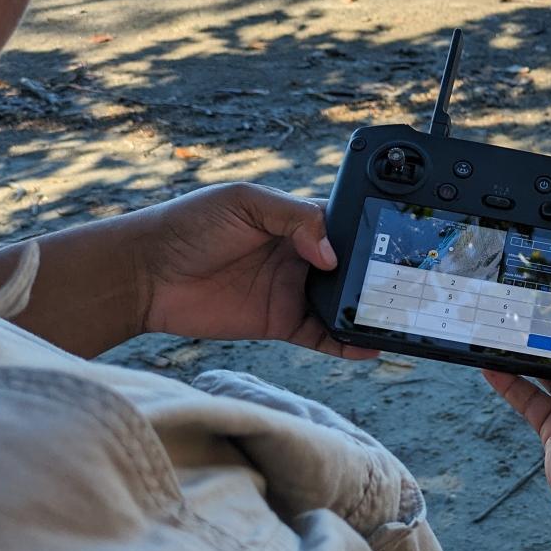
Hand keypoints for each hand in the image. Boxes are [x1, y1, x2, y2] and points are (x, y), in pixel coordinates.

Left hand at [131, 182, 376, 359]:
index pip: (343, 226)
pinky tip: (368, 347)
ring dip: (365, 312)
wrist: (146, 273)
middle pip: (350, 269)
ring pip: (341, 305)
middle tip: (404, 288)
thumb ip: (293, 218)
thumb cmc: (189, 225)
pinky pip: (321, 336)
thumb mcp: (243, 203)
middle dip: (376, 278)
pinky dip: (345, 344)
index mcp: (294, 222)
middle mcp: (299, 257)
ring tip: (394, 320)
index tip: (395, 245)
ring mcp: (291, 292)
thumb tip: (330, 254)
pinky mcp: (279, 323)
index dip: (369, 235)